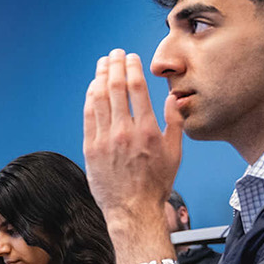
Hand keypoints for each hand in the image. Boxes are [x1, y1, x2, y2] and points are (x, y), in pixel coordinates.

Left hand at [84, 50, 183, 226]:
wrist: (133, 209)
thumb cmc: (156, 183)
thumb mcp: (175, 153)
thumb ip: (174, 123)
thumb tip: (173, 98)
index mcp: (147, 130)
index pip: (137, 89)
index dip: (132, 68)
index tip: (131, 57)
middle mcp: (124, 132)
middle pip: (116, 88)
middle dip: (114, 66)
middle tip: (115, 53)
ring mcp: (104, 139)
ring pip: (99, 99)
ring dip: (100, 77)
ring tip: (102, 64)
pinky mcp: (90, 148)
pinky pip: (88, 116)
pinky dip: (90, 98)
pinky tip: (92, 87)